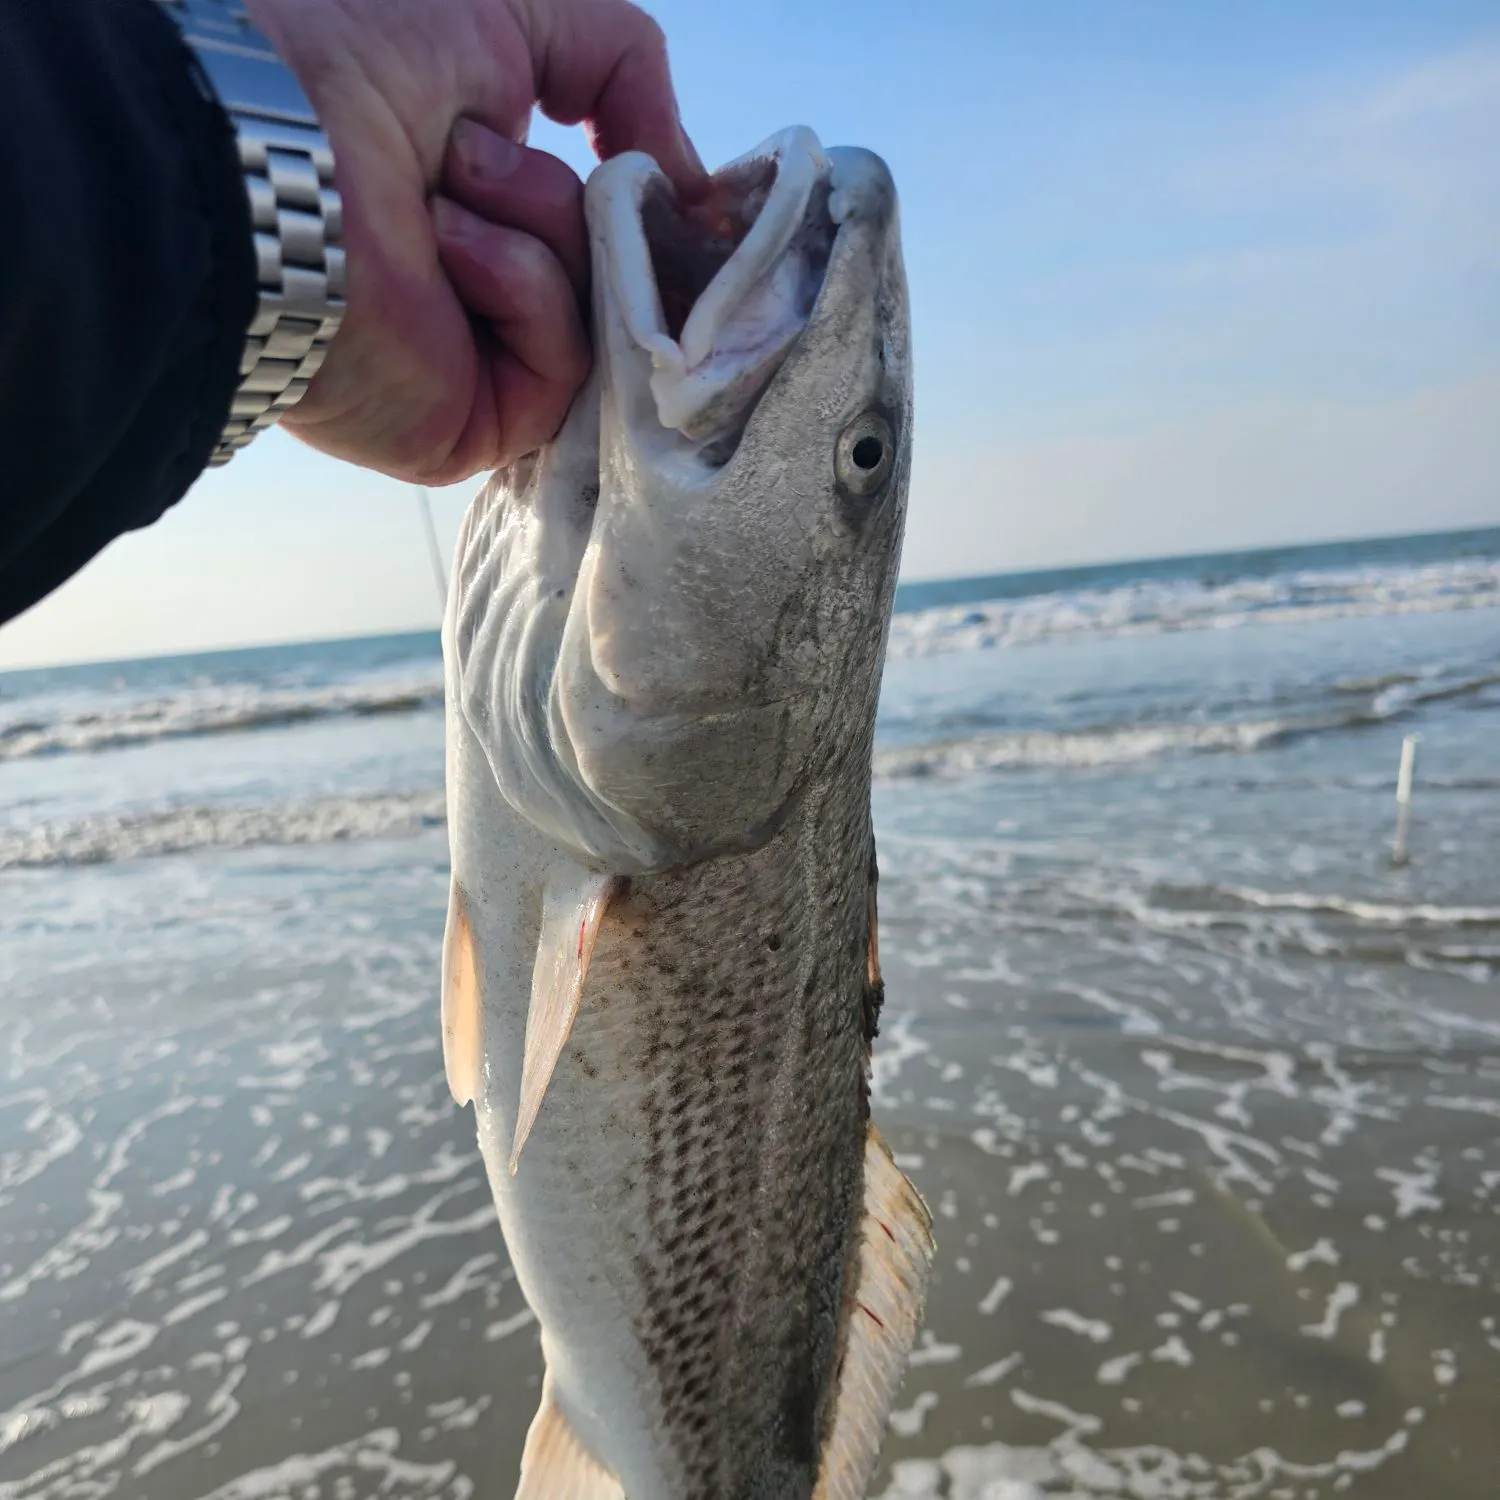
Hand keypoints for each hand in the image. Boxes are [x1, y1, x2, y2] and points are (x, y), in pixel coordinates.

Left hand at [242, 0, 705, 482]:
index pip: (599, 230)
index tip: (664, 179)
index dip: (638, 203)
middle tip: (482, 158)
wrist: (276, 149)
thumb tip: (691, 181)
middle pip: (615, 272)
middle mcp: (477, 294)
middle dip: (574, 200)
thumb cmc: (357, 62)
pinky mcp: (476, 428)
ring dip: (537, 225)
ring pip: (602, 313)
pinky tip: (448, 252)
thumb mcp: (519, 10)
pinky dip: (525, 289)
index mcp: (477, 209)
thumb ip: (622, 61)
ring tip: (444, 191)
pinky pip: (568, 364)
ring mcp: (478, 368)